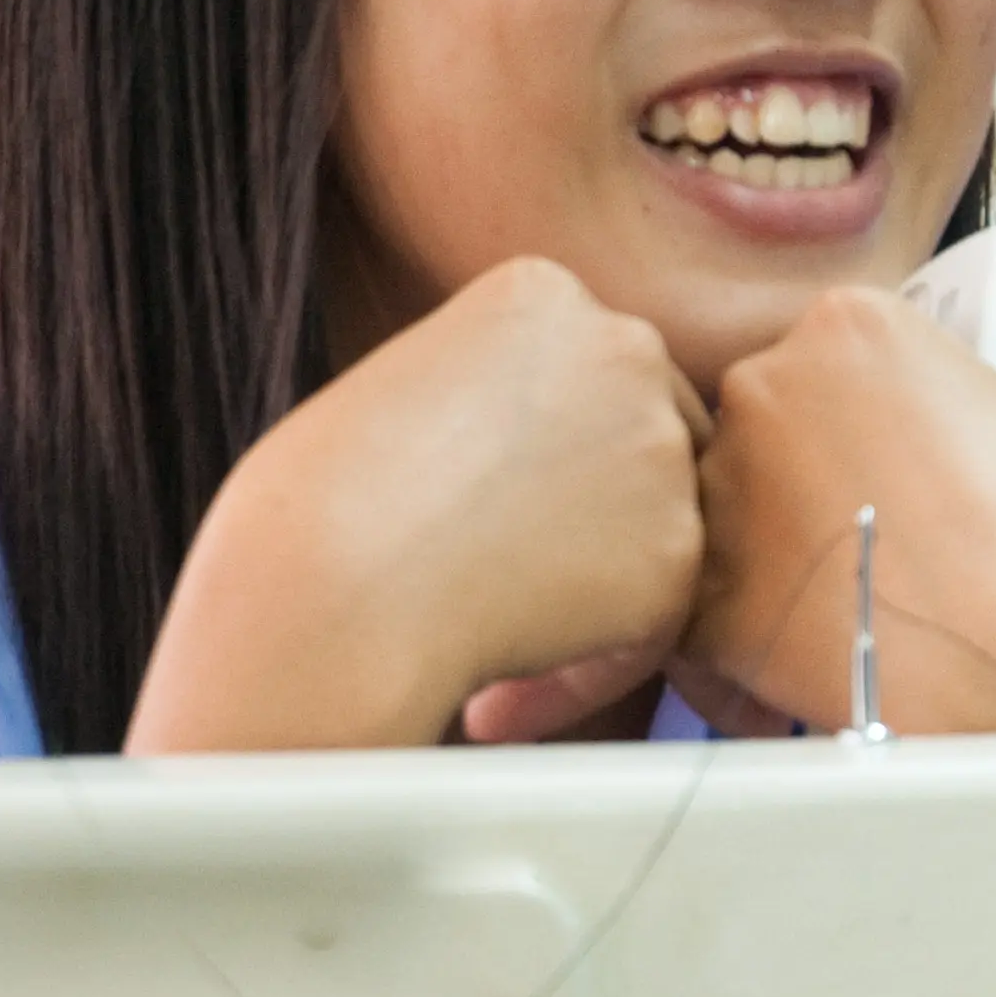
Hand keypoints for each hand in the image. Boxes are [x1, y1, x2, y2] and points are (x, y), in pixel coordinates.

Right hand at [132, 256, 705, 751]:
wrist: (321, 593)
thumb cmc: (318, 511)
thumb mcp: (411, 396)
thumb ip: (503, 407)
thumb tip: (555, 465)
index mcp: (543, 292)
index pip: (585, 378)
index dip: (541, 464)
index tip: (474, 523)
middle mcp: (623, 345)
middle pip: (642, 441)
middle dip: (589, 522)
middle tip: (500, 591)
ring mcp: (659, 443)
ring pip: (655, 533)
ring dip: (590, 601)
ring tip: (489, 653)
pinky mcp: (677, 547)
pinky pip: (652, 625)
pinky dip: (585, 673)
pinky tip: (494, 705)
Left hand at [678, 286, 995, 735]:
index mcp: (851, 325)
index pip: (851, 345)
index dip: (888, 396)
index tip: (913, 437)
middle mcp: (764, 386)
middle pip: (783, 411)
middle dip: (825, 457)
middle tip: (888, 514)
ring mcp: (721, 488)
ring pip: (743, 501)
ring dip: (786, 535)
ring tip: (860, 586)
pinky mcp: (701, 586)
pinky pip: (721, 598)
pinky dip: (764, 621)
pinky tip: (825, 646)